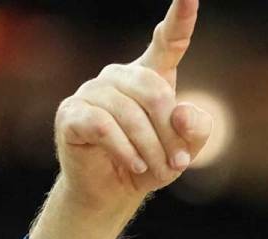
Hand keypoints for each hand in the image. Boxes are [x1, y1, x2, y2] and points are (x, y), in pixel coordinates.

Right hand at [54, 0, 212, 213]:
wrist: (112, 192)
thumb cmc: (151, 164)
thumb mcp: (184, 151)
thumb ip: (196, 130)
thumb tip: (181, 114)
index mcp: (150, 75)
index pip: (168, 41)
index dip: (180, 18)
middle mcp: (119, 76)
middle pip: (154, 91)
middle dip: (170, 133)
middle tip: (179, 164)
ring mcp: (92, 92)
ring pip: (129, 114)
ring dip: (150, 149)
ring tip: (157, 171)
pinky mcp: (72, 114)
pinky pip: (103, 126)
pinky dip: (124, 150)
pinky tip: (135, 166)